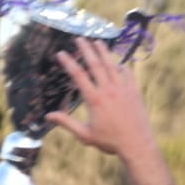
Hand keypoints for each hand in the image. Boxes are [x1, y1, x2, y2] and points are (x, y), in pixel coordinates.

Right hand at [46, 38, 153, 158]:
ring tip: (97, 42)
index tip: (61, 53)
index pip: (78, 76)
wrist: (137, 145)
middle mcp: (109, 91)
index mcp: (95, 100)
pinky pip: (128, 74)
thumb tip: (48, 116)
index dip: (69, 62)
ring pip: (111, 65)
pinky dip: (122, 68)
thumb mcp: (85, 135)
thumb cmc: (110, 142)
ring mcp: (123, 90)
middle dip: (86, 49)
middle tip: (80, 38)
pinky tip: (118, 64)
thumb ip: (67, 123)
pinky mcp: (134, 92)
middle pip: (95, 64)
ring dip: (104, 52)